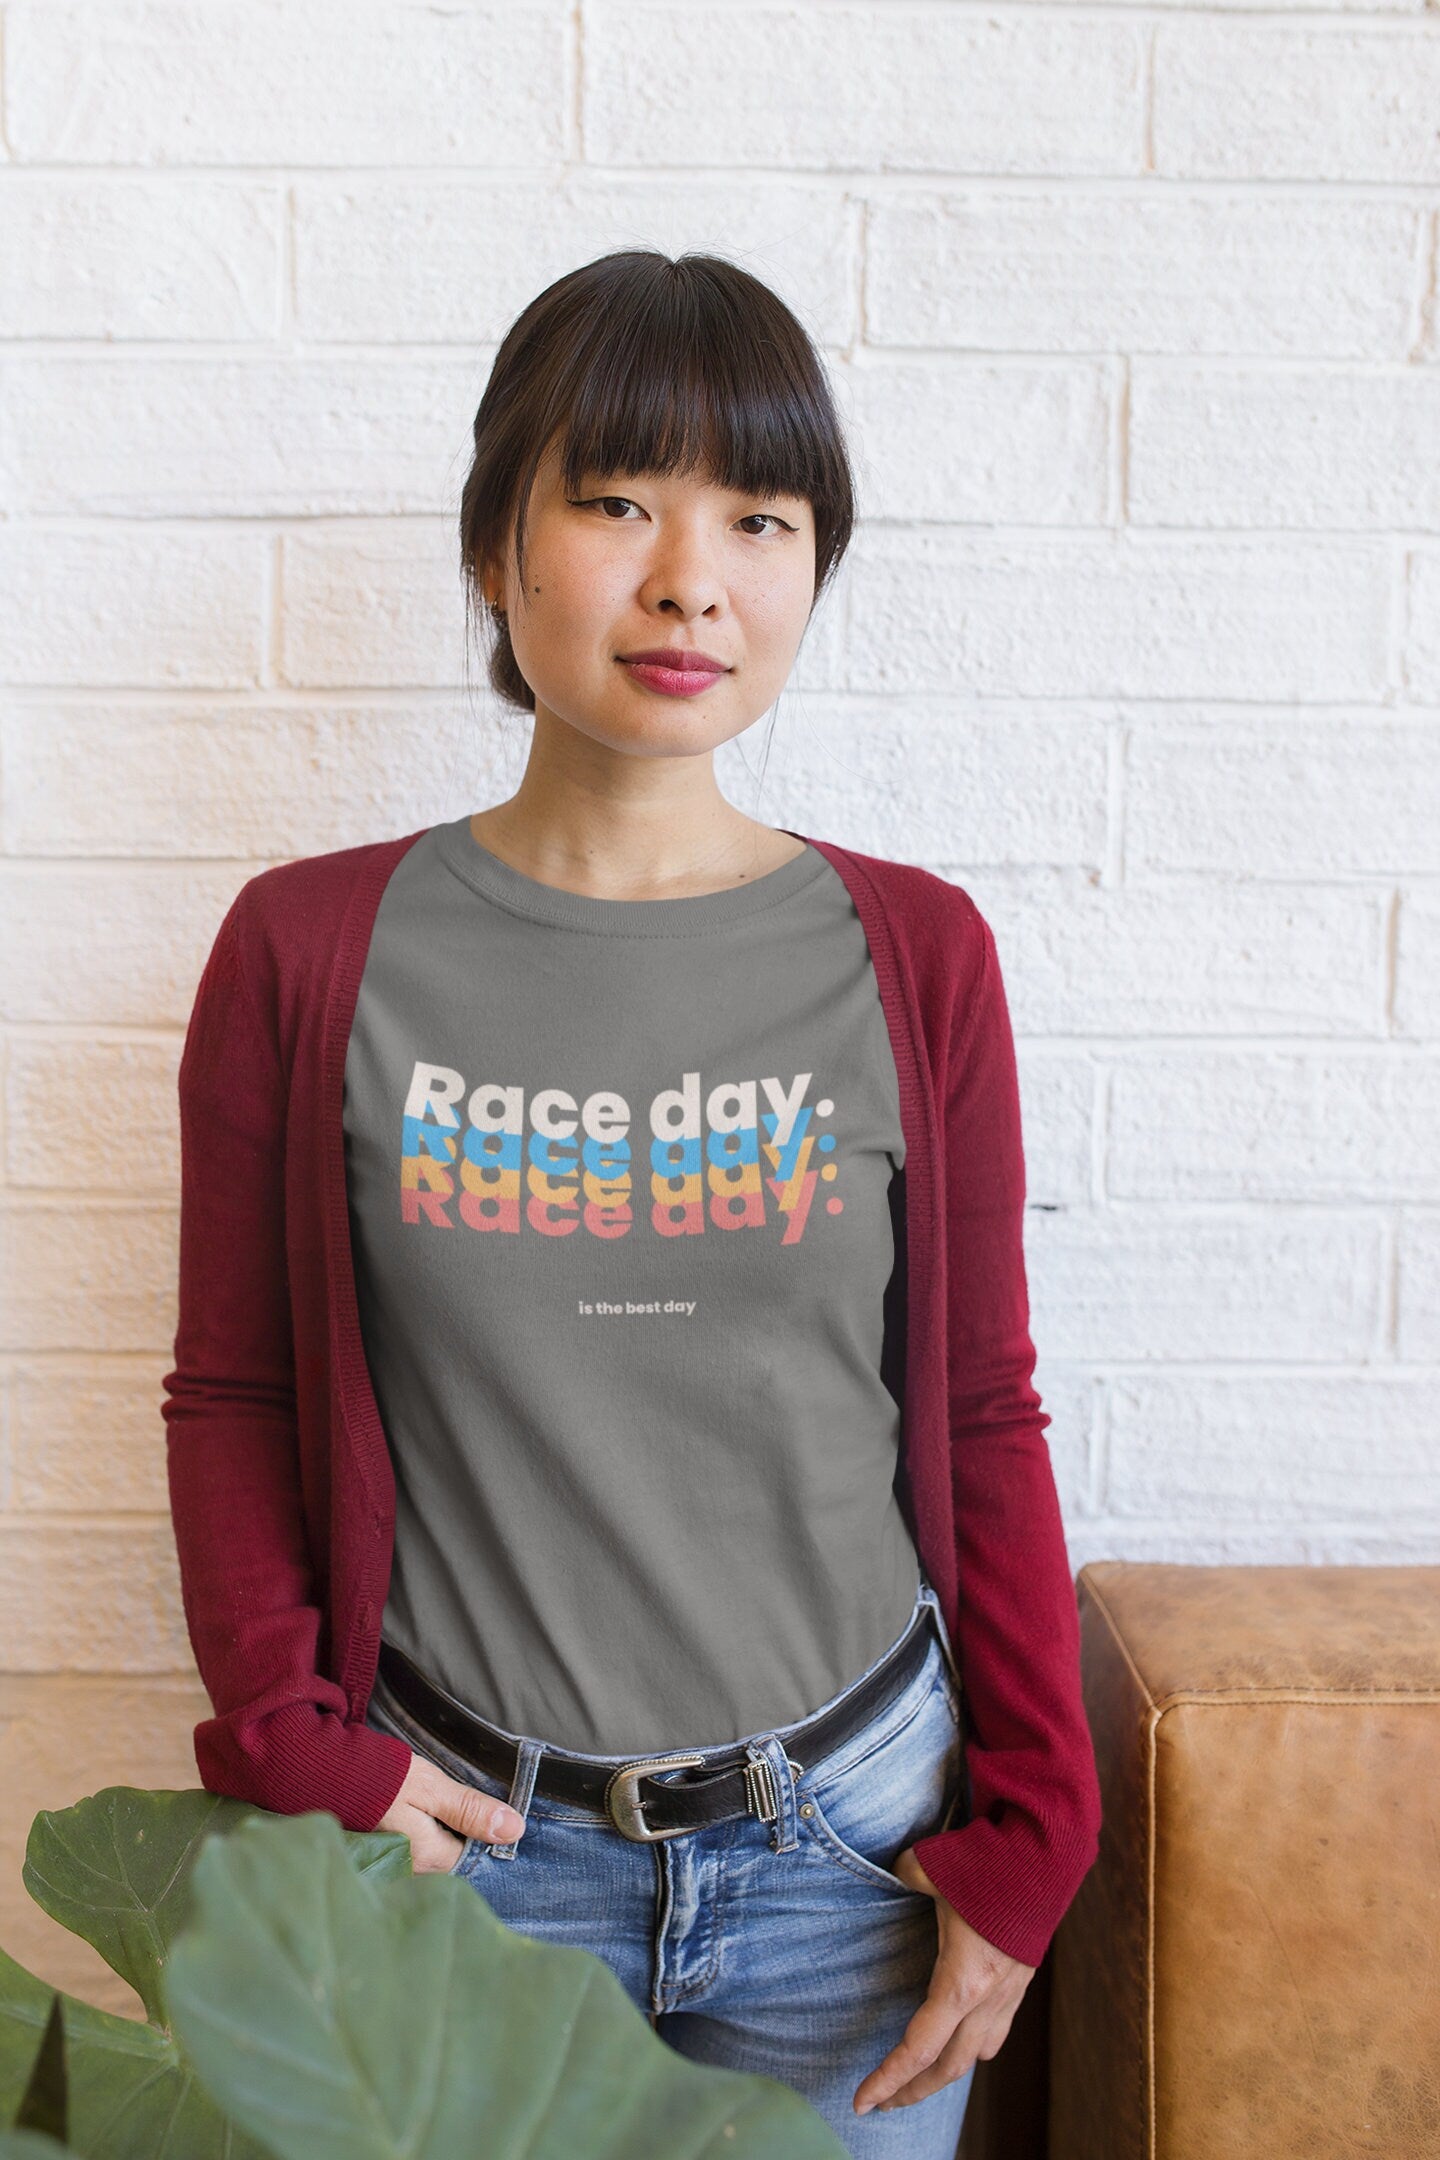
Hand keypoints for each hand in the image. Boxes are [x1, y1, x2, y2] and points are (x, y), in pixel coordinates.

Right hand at [376, 1749, 527, 1874]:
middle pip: (452, 1861)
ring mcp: (393, 1868)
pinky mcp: (379, 1858)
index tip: (489, 1814)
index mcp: (429, 1859)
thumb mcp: (432, 1787)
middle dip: (462, 1839)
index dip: (485, 1835)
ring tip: (440, 1812)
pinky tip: (421, 1819)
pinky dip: (421, 1838)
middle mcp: (412, 1873)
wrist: (326, 1773)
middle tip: (460, 1810)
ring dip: (441, 1838)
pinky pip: (413, 1854)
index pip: (474, 1857)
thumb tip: (514, 1829)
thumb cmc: (382, 1778)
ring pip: (433, 1858)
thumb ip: (470, 1809)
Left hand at [852, 1848, 1035, 2115]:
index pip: (919, 2049)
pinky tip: (960, 2046)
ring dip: (943, 2076)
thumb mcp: (932, 1866)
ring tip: (916, 2082)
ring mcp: (1008, 1995)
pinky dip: (973, 2050)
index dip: (888, 2079)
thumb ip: (905, 1872)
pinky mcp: (1021, 1984)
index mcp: (962, 1982)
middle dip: (911, 2091)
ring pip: (975, 2057)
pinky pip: (996, 2034)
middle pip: (947, 2068)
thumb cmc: (990, 1865)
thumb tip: (896, 1870)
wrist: (1048, 1860)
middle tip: (880, 2103)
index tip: (862, 2102)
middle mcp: (987, 2000)